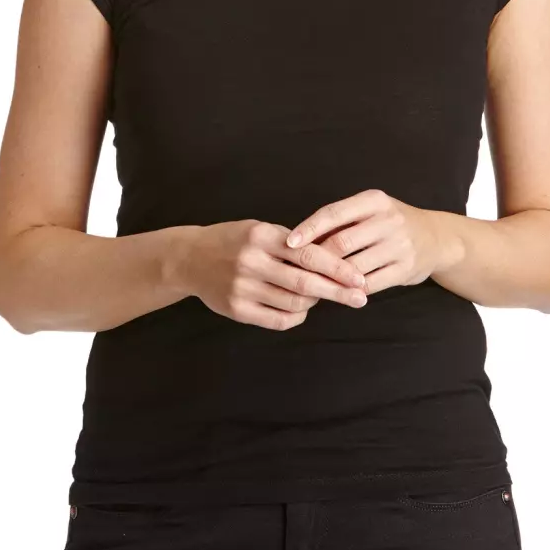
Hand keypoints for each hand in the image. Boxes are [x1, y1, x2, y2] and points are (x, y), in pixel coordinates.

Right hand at [184, 218, 369, 331]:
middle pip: (305, 283)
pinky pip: (277, 320)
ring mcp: (243, 288)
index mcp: (262, 236)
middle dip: (337, 292)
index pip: (308, 254)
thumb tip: (333, 260)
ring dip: (315, 302)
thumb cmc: (232, 240)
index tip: (359, 277)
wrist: (190, 258)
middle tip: (360, 298)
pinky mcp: (237, 309)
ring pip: (294, 303)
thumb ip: (291, 243)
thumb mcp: (259, 229)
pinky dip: (296, 316)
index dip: (337, 268)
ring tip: (323, 297)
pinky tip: (301, 309)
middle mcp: (252, 262)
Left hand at [285, 189, 465, 294]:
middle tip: (297, 270)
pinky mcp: (405, 270)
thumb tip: (300, 238)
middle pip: (341, 242)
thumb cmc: (390, 224)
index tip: (288, 242)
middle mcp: (388, 220)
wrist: (437, 238)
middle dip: (317, 259)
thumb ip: (341, 221)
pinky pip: (369, 284)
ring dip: (330, 279)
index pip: (334, 213)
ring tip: (313, 285)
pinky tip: (339, 292)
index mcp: (374, 200)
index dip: (309, 228)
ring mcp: (399, 246)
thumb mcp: (370, 211)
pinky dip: (350, 291)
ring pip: (353, 267)